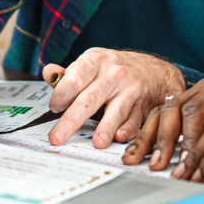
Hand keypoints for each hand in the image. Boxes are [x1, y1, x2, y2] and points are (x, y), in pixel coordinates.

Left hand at [42, 48, 184, 147]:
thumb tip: (48, 73)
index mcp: (95, 61)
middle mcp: (113, 73)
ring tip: (97, 143)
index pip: (74, 79)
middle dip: (71, 120)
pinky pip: (135, 119)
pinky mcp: (144, 104)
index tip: (54, 108)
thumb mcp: (93, 62)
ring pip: (116, 110)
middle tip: (57, 137)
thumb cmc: (116, 69)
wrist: (155, 70)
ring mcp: (130, 89)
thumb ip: (69, 73)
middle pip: (89, 99)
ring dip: (106, 128)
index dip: (61, 95)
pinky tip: (120, 137)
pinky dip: (128, 129)